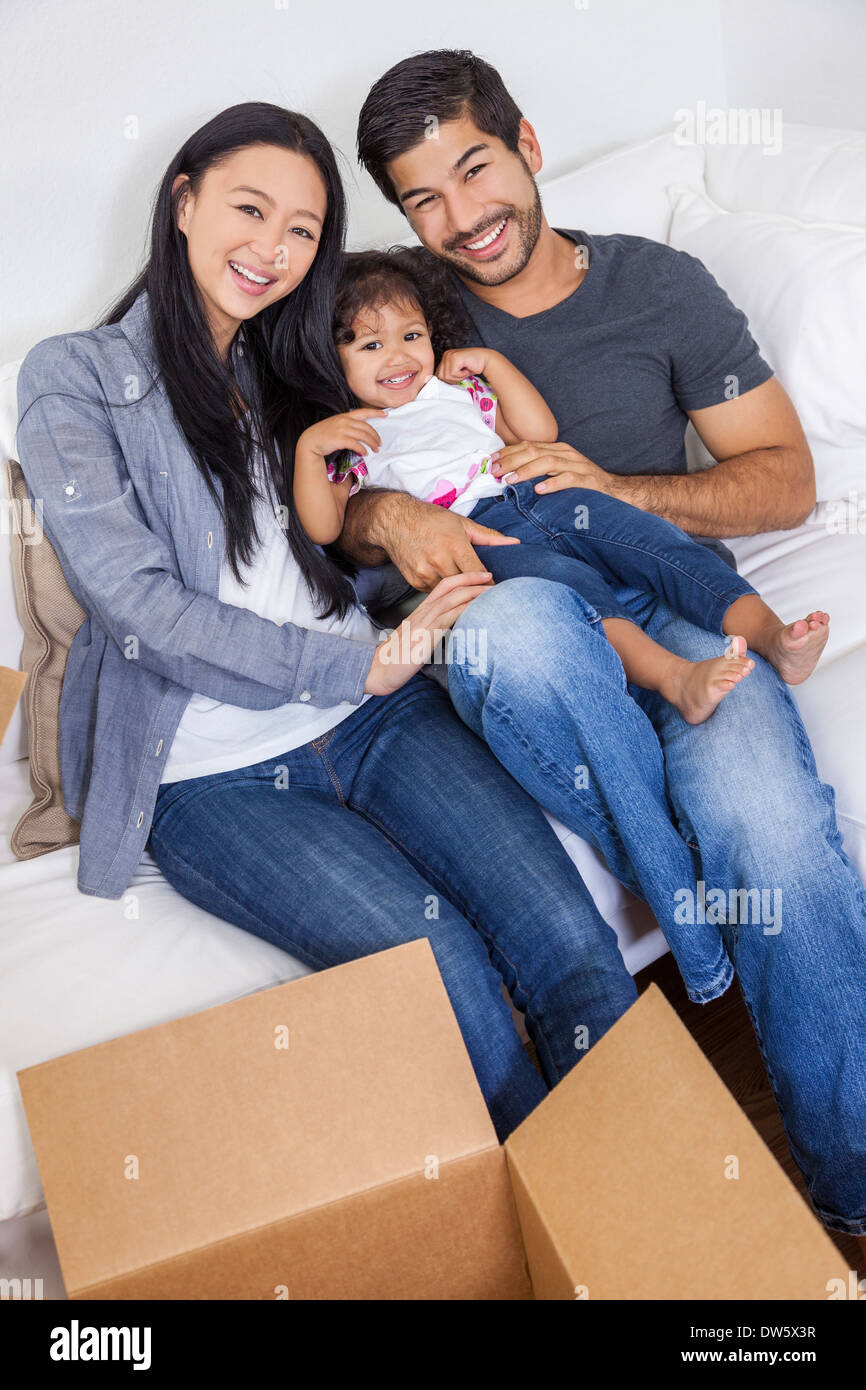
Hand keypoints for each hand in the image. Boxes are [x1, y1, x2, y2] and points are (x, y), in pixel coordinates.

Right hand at [298, 408, 388, 460]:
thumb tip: (359, 431)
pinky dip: (362, 449)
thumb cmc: (323, 434)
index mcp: (345, 416)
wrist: (310, 440)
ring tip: (375, 449)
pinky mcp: (340, 439)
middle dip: (375, 436)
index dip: (375, 413)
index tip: (385, 414)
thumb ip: (347, 424)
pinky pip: (356, 444)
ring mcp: (342, 429)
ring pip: (363, 436)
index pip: (363, 412)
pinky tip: (365, 453)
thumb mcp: (336, 424)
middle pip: (366, 427)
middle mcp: (345, 421)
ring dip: (372, 443)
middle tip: (379, 443)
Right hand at [364, 570, 493, 694]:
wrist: (377, 671)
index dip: (463, 578)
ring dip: (473, 593)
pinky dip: (464, 611)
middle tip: (492, 577)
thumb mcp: (418, 640)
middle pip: (449, 587)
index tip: (481, 576)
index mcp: (420, 612)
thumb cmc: (398, 660)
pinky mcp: (424, 638)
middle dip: (472, 579)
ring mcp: (422, 624)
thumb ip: (434, 632)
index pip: (443, 587)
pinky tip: (478, 610)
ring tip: (492, 590)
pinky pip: (447, 619)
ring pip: (451, 599)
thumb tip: (454, 631)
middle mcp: (422, 613)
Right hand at [370, 492, 519, 589]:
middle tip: (491, 596)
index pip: (479, 572)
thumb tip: (515, 543)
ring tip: (472, 594)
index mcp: (454, 544)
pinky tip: (450, 588)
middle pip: (466, 585)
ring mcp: (425, 573)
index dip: (490, 582)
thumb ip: (489, 536)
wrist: (394, 521)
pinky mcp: (415, 581)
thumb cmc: (430, 519)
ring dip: (461, 593)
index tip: (499, 588)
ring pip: (451, 592)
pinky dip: (445, 590)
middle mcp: (439, 560)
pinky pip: (436, 592)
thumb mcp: (461, 523)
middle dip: (478, 590)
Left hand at [435, 347, 492, 384]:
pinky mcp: (455, 357)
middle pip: (441, 376)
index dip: (448, 379)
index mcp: (445, 357)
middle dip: (453, 379)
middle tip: (463, 372)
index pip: (438, 374)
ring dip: (458, 377)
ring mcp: (450, 355)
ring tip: (465, 370)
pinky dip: (462, 375)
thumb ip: (448, 375)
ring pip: (447, 376)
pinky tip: (467, 368)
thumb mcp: (457, 372)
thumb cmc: (473, 367)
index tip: (459, 375)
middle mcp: (446, 354)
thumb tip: (438, 385)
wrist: (486, 360)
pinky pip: (453, 373)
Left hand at [490, 440, 613, 494]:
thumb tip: (509, 476)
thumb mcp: (558, 472)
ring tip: (510, 480)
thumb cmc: (582, 485)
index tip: (491, 462)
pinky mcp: (587, 480)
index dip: (508, 452)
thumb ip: (538, 470)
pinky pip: (568, 479)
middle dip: (511, 460)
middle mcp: (566, 453)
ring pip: (548, 462)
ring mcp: (578, 465)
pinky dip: (552, 483)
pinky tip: (539, 490)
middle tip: (495, 471)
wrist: (616, 491)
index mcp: (557, 449)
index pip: (528, 445)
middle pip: (534, 451)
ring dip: (526, 471)